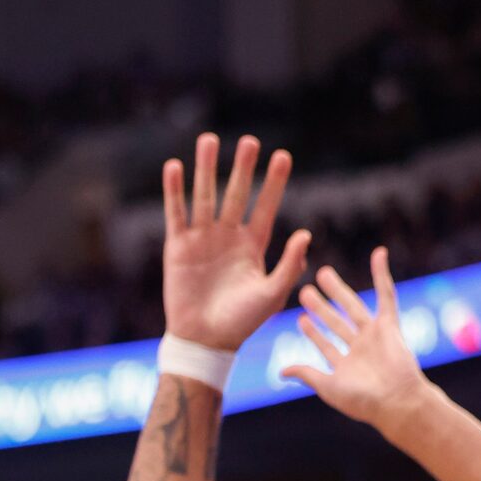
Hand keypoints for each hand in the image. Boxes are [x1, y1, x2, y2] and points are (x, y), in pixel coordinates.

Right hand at [161, 133, 309, 352]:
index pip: (266, 206)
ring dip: (207, 169)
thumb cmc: (242, 322)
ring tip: (208, 140)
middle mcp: (228, 237)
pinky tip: (174, 167)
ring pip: (205, 196)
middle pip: (236, 194)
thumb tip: (306, 233)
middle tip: (249, 141)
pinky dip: (174, 191)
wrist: (205, 340)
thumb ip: (289, 265)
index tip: (282, 156)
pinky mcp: (178, 247)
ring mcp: (202, 240)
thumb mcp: (272, 294)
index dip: (274, 183)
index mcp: (253, 245)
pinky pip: (176, 214)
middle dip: (242, 168)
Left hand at [282, 249, 434, 429]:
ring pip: (352, 307)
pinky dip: (383, 274)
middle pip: (336, 321)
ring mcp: (374, 335)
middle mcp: (360, 348)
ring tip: (322, 273)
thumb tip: (282, 371)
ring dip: (338, 290)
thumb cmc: (363, 401)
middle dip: (320, 307)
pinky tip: (378, 254)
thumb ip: (307, 374)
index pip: (325, 344)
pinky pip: (387, 295)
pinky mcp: (390, 325)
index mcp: (346, 364)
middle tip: (305, 290)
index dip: (313, 332)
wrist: (395, 402)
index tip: (300, 319)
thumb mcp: (328, 387)